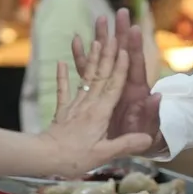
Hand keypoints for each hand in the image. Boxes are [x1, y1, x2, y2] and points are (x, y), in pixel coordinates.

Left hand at [43, 23, 152, 176]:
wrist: (44, 158)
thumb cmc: (75, 158)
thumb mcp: (104, 154)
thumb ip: (126, 144)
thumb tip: (148, 138)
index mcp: (100, 113)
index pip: (114, 86)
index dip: (121, 68)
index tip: (125, 50)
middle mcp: (88, 104)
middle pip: (101, 76)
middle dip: (108, 55)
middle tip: (113, 35)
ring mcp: (74, 106)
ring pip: (86, 78)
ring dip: (91, 59)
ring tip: (95, 40)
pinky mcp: (62, 111)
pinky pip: (63, 90)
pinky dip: (62, 76)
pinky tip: (61, 62)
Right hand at [70, 9, 161, 144]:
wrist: (133, 146)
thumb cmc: (143, 138)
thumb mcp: (148, 129)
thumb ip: (151, 114)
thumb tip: (157, 97)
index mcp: (136, 90)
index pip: (135, 64)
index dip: (134, 47)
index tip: (133, 27)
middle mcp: (123, 83)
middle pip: (120, 54)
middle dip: (119, 33)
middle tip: (119, 11)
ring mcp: (109, 85)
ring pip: (103, 58)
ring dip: (101, 39)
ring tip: (98, 19)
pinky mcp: (96, 91)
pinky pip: (86, 71)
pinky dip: (81, 57)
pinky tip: (75, 41)